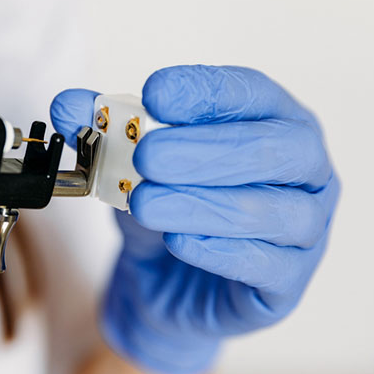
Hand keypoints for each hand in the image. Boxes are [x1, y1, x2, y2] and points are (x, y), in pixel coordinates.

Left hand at [51, 65, 339, 373]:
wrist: (166, 280)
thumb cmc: (164, 207)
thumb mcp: (129, 164)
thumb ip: (101, 130)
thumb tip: (66, 104)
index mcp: (274, 122)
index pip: (251, 93)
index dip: (206, 92)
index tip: (154, 95)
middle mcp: (304, 170)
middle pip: (273, 150)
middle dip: (204, 151)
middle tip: (146, 157)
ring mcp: (306, 227)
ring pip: (272, 210)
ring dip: (201, 204)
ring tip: (145, 203)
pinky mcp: (289, 282)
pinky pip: (267, 264)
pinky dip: (219, 250)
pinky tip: (177, 240)